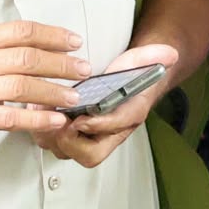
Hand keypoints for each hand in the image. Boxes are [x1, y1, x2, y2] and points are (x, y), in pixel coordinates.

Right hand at [0, 21, 89, 155]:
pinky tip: (56, 119)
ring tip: (74, 96)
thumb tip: (49, 47)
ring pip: (23, 86)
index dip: (53, 36)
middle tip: (82, 69)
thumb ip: (4, 47)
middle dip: (61, 64)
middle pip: (27, 57)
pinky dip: (39, 118)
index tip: (75, 42)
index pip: (22, 31)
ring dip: (54, 91)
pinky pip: (13, 116)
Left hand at [34, 43, 178, 168]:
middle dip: (70, 140)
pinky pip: (53, 142)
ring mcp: (89, 136)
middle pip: (90, 154)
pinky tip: (38, 108)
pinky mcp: (71, 134)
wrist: (128, 78)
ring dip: (51, 134)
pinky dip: (42, 128)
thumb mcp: (143, 60)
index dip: (98, 125)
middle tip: (59, 119)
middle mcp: (109, 132)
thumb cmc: (132, 73)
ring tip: (44, 111)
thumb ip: (154, 55)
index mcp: (129, 115)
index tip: (84, 118)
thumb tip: (169, 53)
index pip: (116, 127)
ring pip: (66, 151)